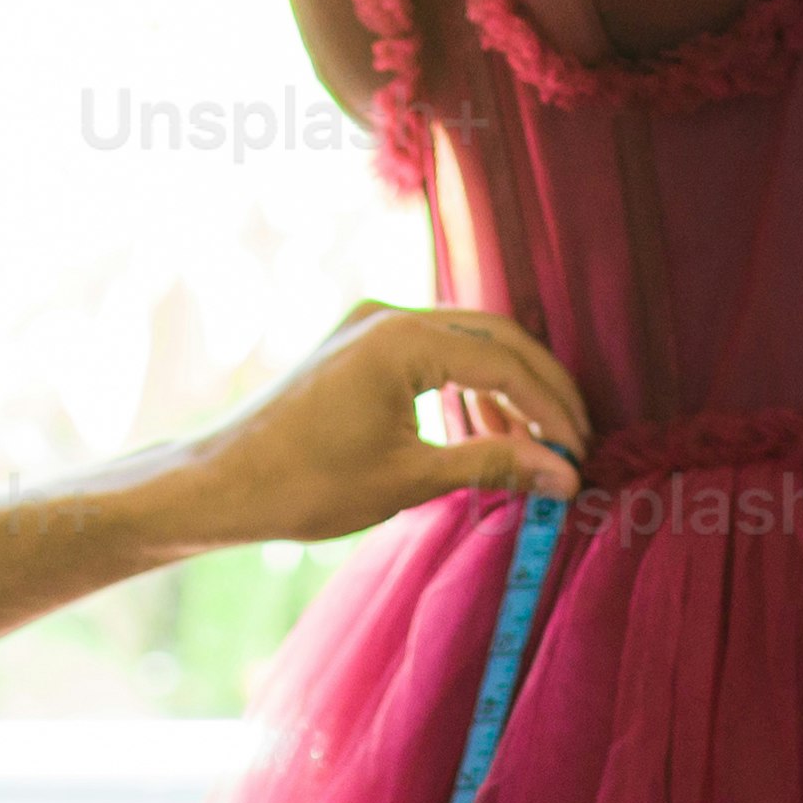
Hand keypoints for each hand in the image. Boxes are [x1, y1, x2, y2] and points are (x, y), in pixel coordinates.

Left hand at [164, 301, 588, 546]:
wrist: (221, 484)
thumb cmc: (306, 486)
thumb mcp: (410, 479)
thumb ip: (494, 465)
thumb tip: (565, 475)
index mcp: (401, 339)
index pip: (504, 360)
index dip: (552, 407)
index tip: (580, 451)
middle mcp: (387, 316)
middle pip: (493, 338)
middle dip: (539, 390)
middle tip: (573, 441)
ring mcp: (370, 327)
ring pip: (465, 345)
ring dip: (504, 393)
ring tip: (534, 448)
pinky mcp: (358, 347)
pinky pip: (432, 356)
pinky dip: (465, 392)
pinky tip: (486, 436)